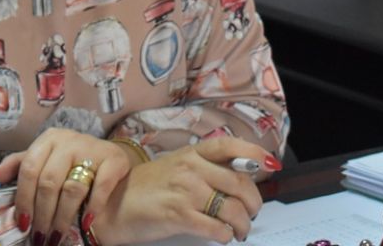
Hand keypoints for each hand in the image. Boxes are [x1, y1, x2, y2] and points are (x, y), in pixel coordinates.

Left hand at [0, 129, 131, 245]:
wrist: (109, 155)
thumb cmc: (70, 160)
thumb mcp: (44, 157)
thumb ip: (19, 164)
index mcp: (48, 140)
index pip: (29, 169)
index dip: (23, 198)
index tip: (22, 223)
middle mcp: (69, 141)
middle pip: (48, 181)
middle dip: (42, 214)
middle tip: (39, 237)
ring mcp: (92, 149)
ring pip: (72, 188)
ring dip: (62, 218)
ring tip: (56, 237)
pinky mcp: (114, 159)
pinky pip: (101, 186)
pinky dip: (92, 207)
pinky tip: (85, 223)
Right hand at [88, 136, 280, 244]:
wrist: (110, 204)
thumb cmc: (143, 188)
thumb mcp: (175, 167)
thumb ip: (203, 170)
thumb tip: (235, 183)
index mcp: (191, 153)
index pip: (229, 146)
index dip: (254, 154)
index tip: (271, 164)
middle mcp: (191, 168)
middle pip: (240, 183)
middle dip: (253, 204)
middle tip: (251, 214)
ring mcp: (185, 190)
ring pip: (233, 208)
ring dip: (242, 224)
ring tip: (238, 231)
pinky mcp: (178, 214)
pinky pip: (216, 228)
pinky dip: (224, 235)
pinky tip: (220, 236)